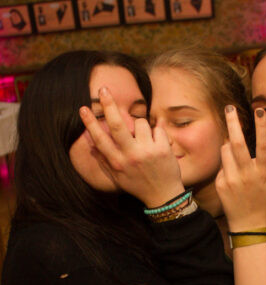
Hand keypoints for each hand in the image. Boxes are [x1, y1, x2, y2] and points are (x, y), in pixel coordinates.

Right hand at [79, 87, 183, 206]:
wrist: (163, 195)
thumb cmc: (138, 185)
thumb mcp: (117, 178)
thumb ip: (105, 161)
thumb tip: (91, 144)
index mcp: (118, 163)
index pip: (101, 140)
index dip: (90, 123)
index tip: (83, 108)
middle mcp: (131, 156)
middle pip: (118, 125)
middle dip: (109, 105)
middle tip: (104, 89)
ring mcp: (148, 152)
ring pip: (140, 123)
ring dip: (141, 126)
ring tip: (144, 139)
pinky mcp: (163, 149)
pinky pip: (157, 128)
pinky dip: (157, 132)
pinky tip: (158, 143)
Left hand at [215, 106, 265, 231]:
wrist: (248, 223)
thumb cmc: (265, 199)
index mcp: (263, 173)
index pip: (263, 145)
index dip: (262, 127)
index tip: (260, 110)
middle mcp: (246, 175)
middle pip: (238, 144)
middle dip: (233, 123)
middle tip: (229, 107)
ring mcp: (231, 179)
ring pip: (226, 150)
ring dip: (229, 145)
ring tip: (236, 151)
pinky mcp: (220, 183)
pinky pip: (222, 163)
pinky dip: (227, 162)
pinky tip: (233, 173)